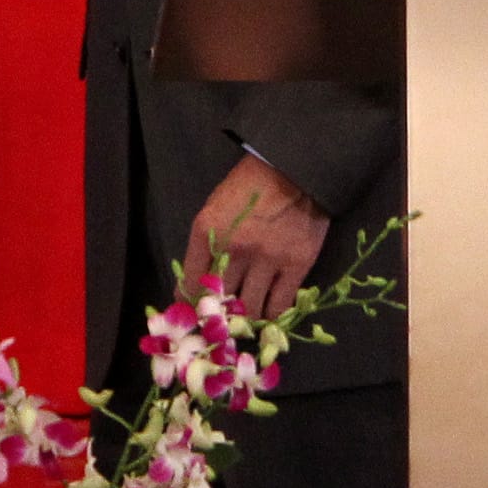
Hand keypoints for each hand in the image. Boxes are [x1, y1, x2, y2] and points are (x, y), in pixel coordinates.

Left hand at [181, 152, 329, 322]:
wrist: (295, 169)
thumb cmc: (250, 184)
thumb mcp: (216, 206)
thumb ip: (205, 242)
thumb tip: (197, 281)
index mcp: (208, 230)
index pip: (191, 281)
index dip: (191, 301)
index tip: (194, 309)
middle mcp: (234, 248)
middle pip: (220, 298)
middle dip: (219, 312)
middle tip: (223, 318)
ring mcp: (267, 258)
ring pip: (250, 307)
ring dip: (246, 316)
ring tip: (247, 317)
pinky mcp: (296, 265)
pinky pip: (280, 304)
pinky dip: (272, 314)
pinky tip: (269, 313)